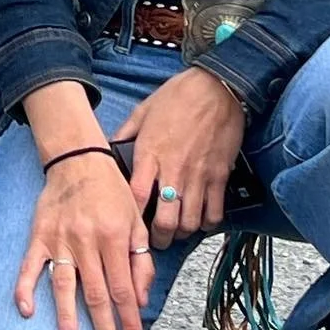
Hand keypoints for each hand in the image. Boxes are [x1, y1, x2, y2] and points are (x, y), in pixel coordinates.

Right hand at [16, 147, 151, 329]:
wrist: (78, 159)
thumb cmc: (111, 192)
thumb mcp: (135, 221)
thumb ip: (140, 261)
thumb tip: (140, 300)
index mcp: (114, 238)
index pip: (124, 290)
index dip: (130, 321)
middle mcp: (87, 241)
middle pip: (97, 295)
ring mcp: (60, 239)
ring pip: (64, 284)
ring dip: (67, 316)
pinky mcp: (39, 236)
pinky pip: (29, 265)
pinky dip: (25, 287)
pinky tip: (26, 310)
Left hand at [112, 66, 245, 249]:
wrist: (216, 88)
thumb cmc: (177, 97)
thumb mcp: (142, 112)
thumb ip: (125, 134)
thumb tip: (110, 147)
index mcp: (150, 155)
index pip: (137, 198)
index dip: (131, 219)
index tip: (128, 227)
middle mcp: (174, 171)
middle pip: (165, 220)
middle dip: (159, 238)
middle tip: (155, 240)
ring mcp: (198, 176)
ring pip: (189, 222)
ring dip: (181, 233)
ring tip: (175, 232)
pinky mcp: (219, 176)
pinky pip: (214, 212)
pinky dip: (207, 223)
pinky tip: (199, 221)